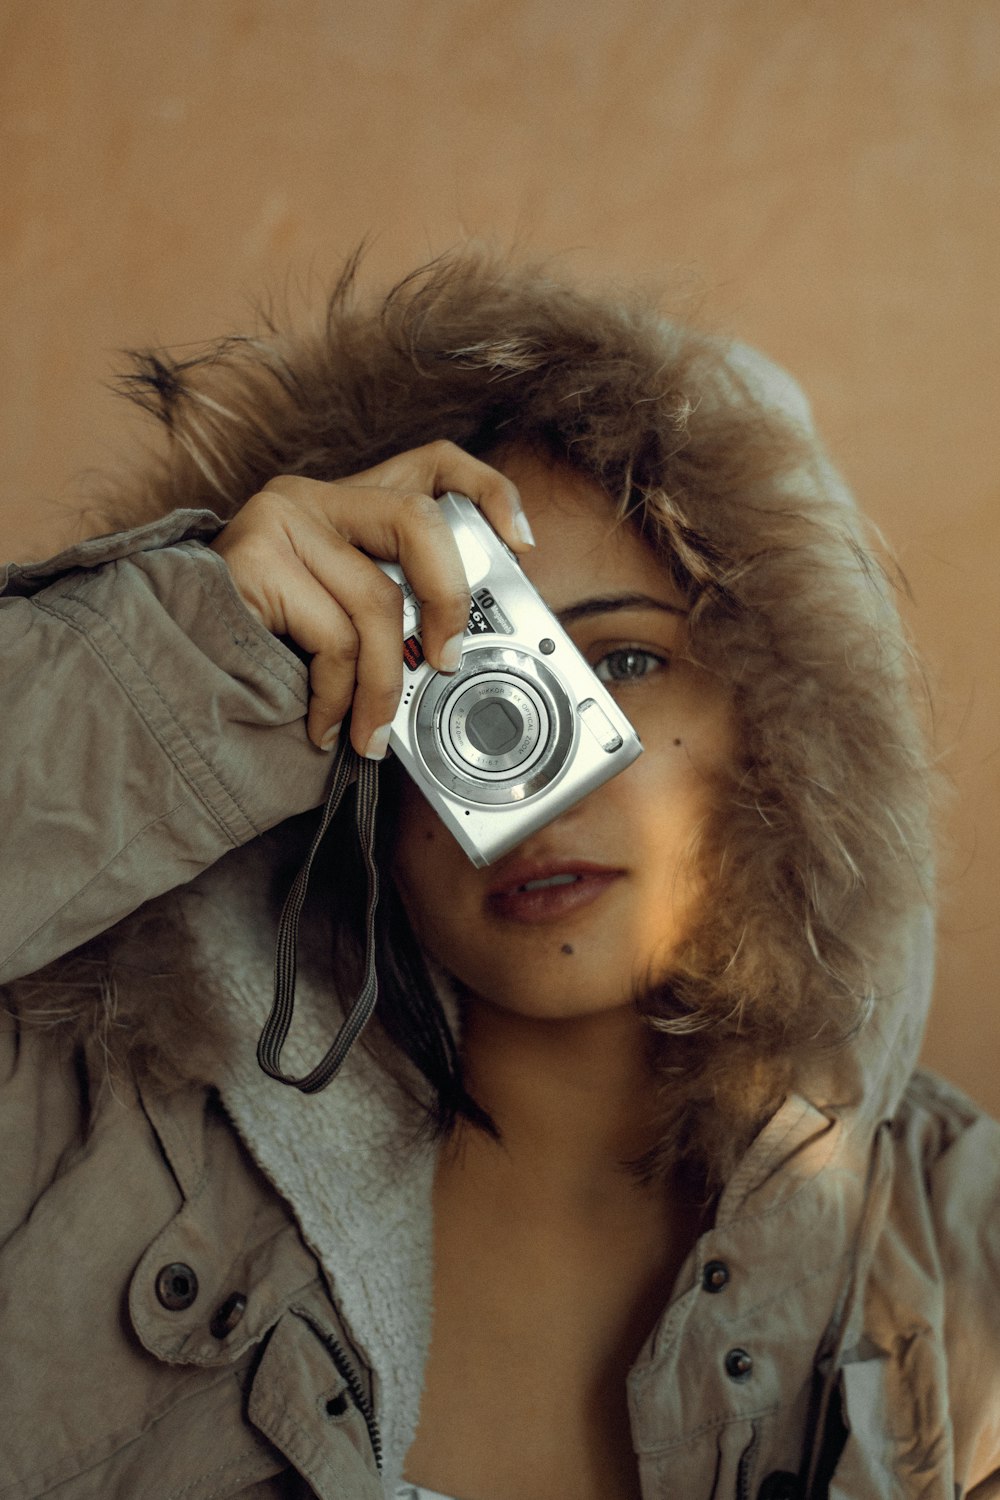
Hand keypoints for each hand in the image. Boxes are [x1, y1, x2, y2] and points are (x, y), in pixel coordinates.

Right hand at [208, 441, 533, 755]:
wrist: (165, 667)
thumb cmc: (260, 649)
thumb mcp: (336, 618)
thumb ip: (386, 611)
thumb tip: (452, 656)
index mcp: (346, 503)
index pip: (432, 461)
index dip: (488, 491)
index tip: (521, 542)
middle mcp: (314, 496)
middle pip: (418, 519)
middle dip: (450, 599)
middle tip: (448, 662)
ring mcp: (280, 519)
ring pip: (377, 599)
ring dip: (385, 685)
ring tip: (373, 734)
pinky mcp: (253, 558)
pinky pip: (331, 636)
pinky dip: (338, 696)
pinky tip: (325, 725)